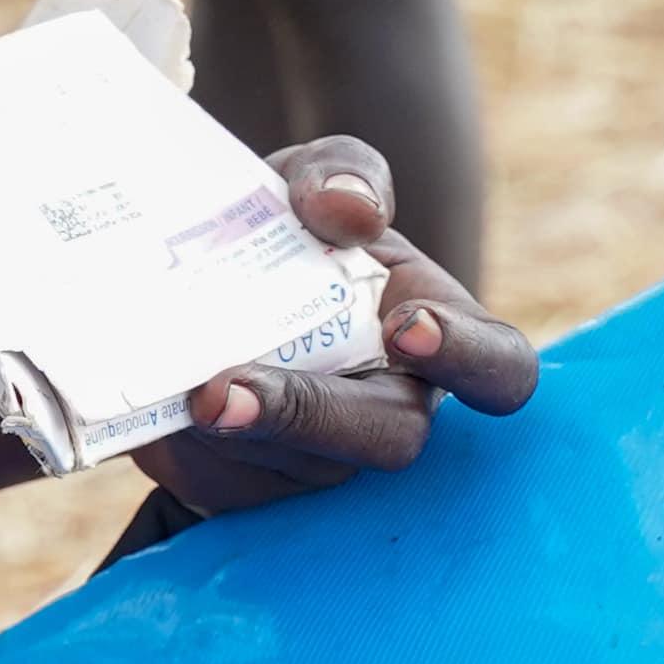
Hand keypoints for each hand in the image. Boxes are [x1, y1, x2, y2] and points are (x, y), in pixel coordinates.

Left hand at [137, 138, 541, 511]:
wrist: (182, 281)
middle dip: (311, 415)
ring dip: (239, 432)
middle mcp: (393, 406)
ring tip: (184, 390)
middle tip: (228, 389)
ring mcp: (327, 459)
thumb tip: (350, 212)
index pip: (499, 370)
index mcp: (438, 333)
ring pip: (302, 469)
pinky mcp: (259, 489)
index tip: (404, 328)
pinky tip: (164, 410)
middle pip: (391, 439)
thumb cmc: (283, 229)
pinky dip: (195, 448)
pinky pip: (236, 488)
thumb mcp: (309, 180)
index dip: (467, 359)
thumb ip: (342, 173)